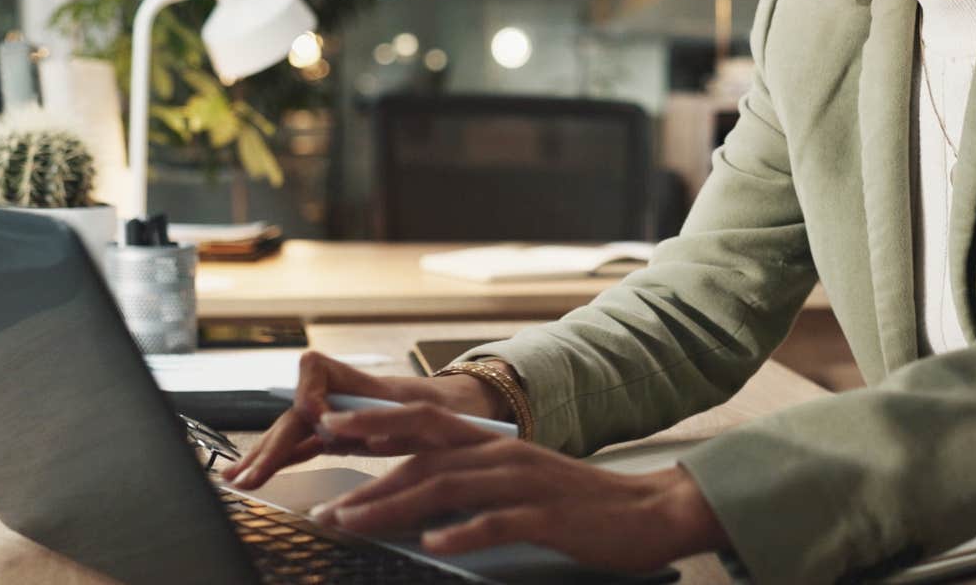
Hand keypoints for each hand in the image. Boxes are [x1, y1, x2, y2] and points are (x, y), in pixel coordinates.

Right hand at [222, 350, 500, 488]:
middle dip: (271, 445)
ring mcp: (335, 414)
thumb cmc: (442, 404)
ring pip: (292, 431)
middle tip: (248, 476)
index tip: (319, 420)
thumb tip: (349, 430)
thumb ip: (387, 417)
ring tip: (234, 478)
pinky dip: (281, 460)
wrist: (456, 411)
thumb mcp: (424, 408)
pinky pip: (302, 445)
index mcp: (359, 379)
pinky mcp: (337, 435)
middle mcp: (339, 393)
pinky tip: (256, 473)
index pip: (315, 369)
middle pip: (295, 412)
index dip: (309, 395)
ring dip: (264, 456)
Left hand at [307, 403, 729, 573]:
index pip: (425, 431)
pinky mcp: (546, 515)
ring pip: (447, 489)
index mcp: (496, 446)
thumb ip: (478, 488)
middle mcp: (504, 456)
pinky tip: (434, 544)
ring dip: (395, 507)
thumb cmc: (582, 506)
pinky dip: (462, 532)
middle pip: (424, 462)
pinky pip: (497, 522)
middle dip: (369, 482)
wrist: (649, 510)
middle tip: (327, 507)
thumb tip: (425, 507)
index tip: (331, 437)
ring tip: (356, 523)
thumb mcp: (522, 487)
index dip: (377, 431)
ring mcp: (525, 484)